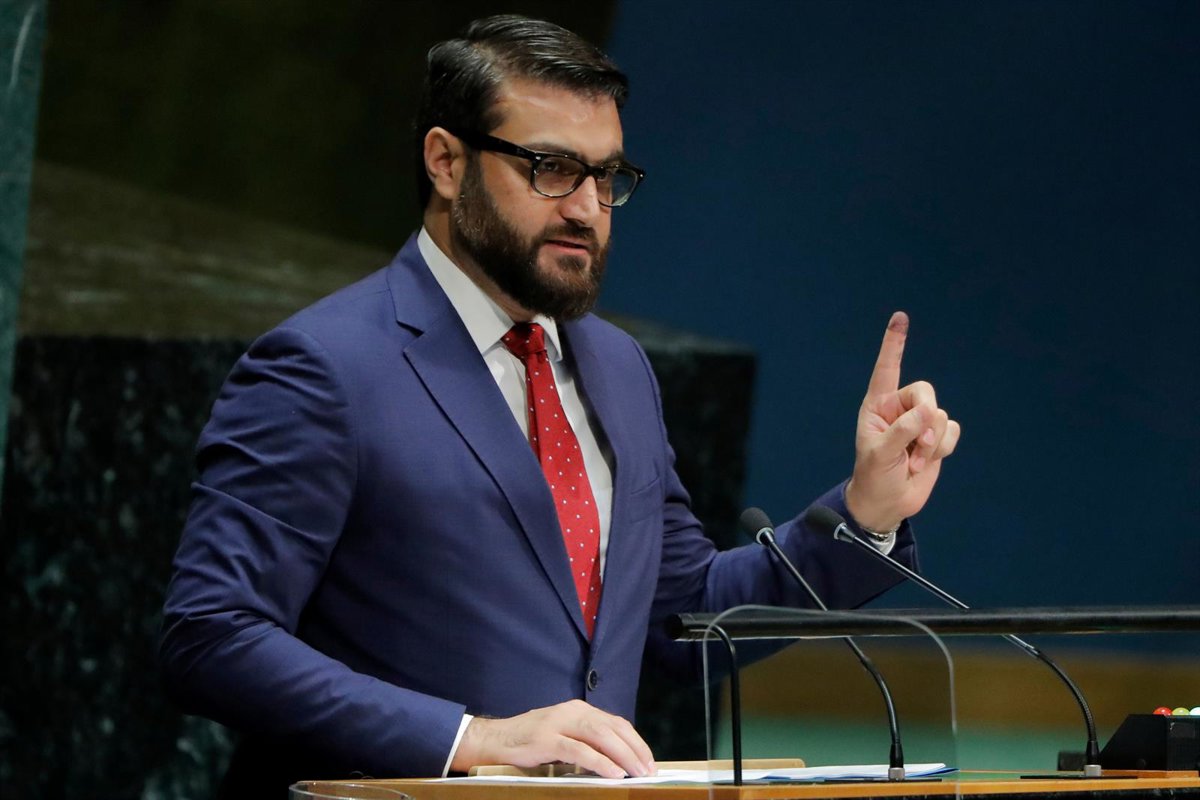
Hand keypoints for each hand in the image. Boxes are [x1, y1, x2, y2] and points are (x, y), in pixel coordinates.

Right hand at [449, 699, 656, 778]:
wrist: (495, 739)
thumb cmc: (531, 742)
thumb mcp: (563, 736)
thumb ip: (586, 742)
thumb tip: (618, 760)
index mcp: (579, 710)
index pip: (616, 723)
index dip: (636, 742)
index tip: (648, 761)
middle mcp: (572, 711)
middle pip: (613, 728)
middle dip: (635, 750)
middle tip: (648, 771)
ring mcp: (558, 724)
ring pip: (600, 736)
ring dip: (623, 755)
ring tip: (636, 773)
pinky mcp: (546, 739)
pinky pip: (579, 750)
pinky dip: (600, 762)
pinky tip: (613, 774)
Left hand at [845, 312, 960, 531]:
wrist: (888, 503)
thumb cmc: (873, 476)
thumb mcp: (879, 455)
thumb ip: (901, 432)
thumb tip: (927, 413)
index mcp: (877, 405)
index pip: (887, 369)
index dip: (894, 344)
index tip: (900, 318)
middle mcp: (899, 408)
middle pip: (925, 393)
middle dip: (926, 420)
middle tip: (917, 446)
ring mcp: (920, 422)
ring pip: (941, 416)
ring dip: (931, 444)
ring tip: (913, 461)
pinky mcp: (936, 437)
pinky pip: (952, 431)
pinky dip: (942, 449)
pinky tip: (925, 462)